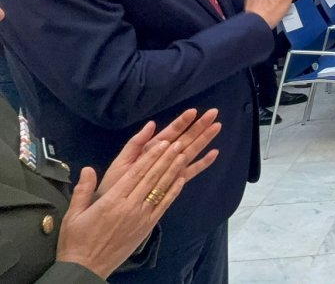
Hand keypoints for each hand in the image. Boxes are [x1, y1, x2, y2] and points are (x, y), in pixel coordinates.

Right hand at [56, 136, 200, 278]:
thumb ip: (83, 190)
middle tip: (177, 142)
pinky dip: (173, 191)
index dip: (150, 157)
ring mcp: (141, 217)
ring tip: (183, 154)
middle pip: (151, 178)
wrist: (87, 268)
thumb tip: (88, 169)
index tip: (161, 143)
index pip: (135, 174)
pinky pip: (163, 205)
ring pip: (160, 189)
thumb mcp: (73, 214)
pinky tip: (181, 179)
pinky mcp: (147, 226)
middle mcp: (130, 207)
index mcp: (112, 201)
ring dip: (173, 171)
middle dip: (165, 159)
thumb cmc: (77, 240)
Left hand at [98, 109, 221, 197]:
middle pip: (185, 139)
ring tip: (217, 127)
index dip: (181, 122)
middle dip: (199, 126)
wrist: (114, 209)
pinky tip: (214, 154)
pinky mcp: (173, 182)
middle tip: (214, 113)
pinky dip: (202, 163)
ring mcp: (170, 169)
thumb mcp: (121, 161)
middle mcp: (164, 157)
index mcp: (151, 150)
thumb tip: (151, 124)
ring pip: (191, 152)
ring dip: (204, 140)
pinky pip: (191, 171)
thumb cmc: (114, 184)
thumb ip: (136, 143)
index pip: (170, 132)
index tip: (193, 111)